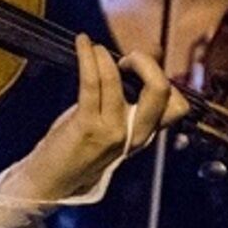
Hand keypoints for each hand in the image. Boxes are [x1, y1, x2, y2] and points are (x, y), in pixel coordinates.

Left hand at [14, 36, 179, 202]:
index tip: (140, 65)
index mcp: (142, 135)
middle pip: (161, 91)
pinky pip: (93, 83)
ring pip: (121, 82)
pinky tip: (82, 44)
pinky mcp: (88, 127)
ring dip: (107, 57)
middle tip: (127, 59)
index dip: (164, 77)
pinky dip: (88, 58)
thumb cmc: (76, 150)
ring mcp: (112, 132)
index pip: (176, 105)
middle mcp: (134, 135)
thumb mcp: (108, 126)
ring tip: (95, 49)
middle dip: (147, 64)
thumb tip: (132, 62)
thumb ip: (122, 99)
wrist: (51, 184)